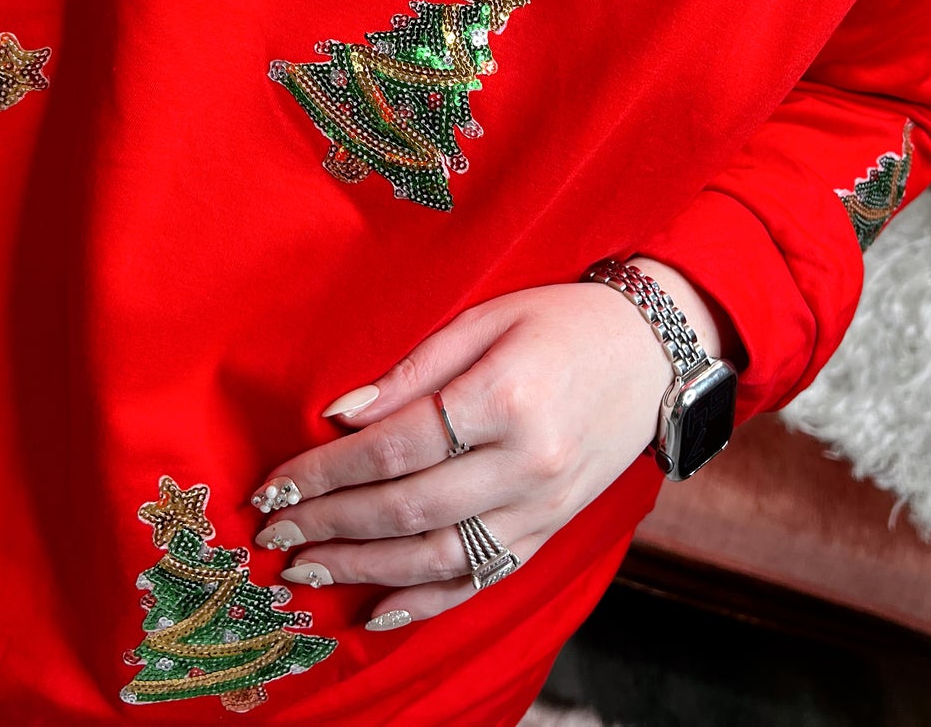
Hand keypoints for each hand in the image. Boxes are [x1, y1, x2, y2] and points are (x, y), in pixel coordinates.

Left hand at [245, 259, 729, 630]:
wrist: (655, 353)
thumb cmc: (563, 322)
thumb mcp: (486, 319)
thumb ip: (412, 371)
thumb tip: (339, 414)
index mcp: (506, 397)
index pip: (396, 446)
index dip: (327, 471)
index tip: (276, 484)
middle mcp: (528, 462)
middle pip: (409, 507)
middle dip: (332, 523)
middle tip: (274, 531)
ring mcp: (543, 506)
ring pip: (439, 556)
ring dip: (365, 569)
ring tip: (306, 569)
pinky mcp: (551, 531)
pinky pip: (482, 579)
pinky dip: (427, 602)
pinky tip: (376, 611)